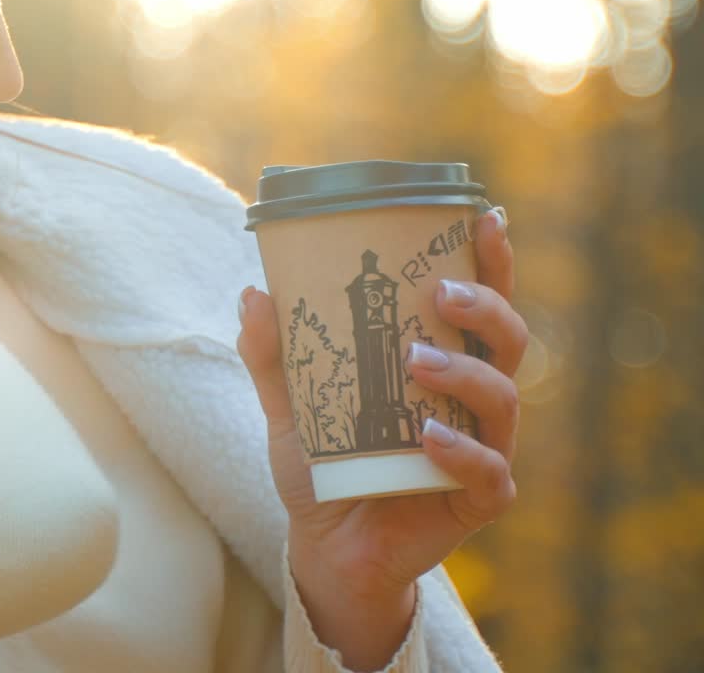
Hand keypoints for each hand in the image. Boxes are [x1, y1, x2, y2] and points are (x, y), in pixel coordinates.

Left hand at [237, 208, 524, 669]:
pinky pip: (490, 472)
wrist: (325, 546)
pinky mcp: (476, 500)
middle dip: (486, 306)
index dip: (491, 260)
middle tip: (440, 293)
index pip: (476, 303)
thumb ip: (272, 353)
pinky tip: (430, 436)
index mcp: (438, 359)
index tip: (485, 217)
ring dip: (465, 370)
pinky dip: (463, 449)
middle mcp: (469, 397)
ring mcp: (480, 447)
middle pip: (507, 339)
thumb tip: (254, 293)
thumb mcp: (288, 403)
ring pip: (504, 397)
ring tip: (417, 360)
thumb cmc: (322, 461)